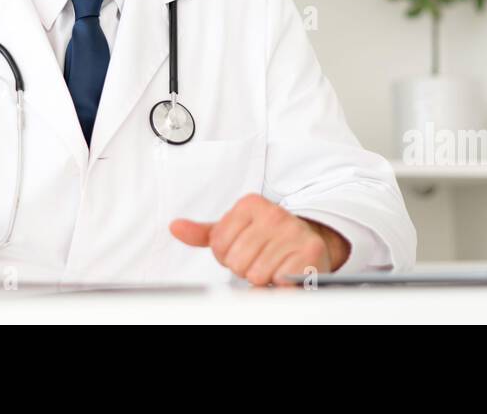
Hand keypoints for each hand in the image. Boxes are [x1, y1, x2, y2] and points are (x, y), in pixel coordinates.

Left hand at [170, 193, 350, 285]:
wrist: (311, 241)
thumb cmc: (267, 238)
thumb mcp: (236, 230)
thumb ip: (205, 232)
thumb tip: (175, 227)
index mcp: (250, 204)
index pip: (218, 244)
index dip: (228, 256)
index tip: (245, 249)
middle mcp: (273, 213)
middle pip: (236, 261)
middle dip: (246, 268)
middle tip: (261, 259)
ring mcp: (293, 231)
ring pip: (256, 274)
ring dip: (263, 278)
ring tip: (274, 265)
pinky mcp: (309, 252)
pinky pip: (278, 280)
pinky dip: (280, 283)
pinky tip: (286, 272)